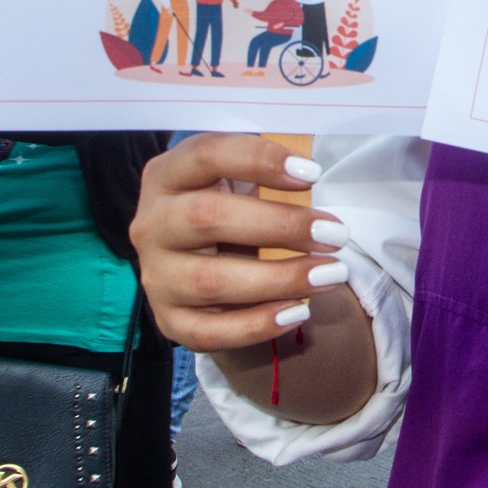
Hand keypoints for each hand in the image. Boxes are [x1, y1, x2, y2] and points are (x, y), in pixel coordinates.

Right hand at [130, 133, 352, 350]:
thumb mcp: (235, 178)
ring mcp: (156, 275)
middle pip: (208, 218)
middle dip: (281, 226)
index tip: (313, 174)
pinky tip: (298, 311)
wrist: (196, 260)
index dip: (258, 160)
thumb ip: (263, 172)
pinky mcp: (168, 319)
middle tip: (335, 234)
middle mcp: (152, 224)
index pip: (205, 155)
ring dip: (279, 279)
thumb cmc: (228, 207)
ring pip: (211, 281)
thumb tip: (311, 172)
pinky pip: (209, 332)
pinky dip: (256, 325)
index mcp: (167, 176)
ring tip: (330, 275)